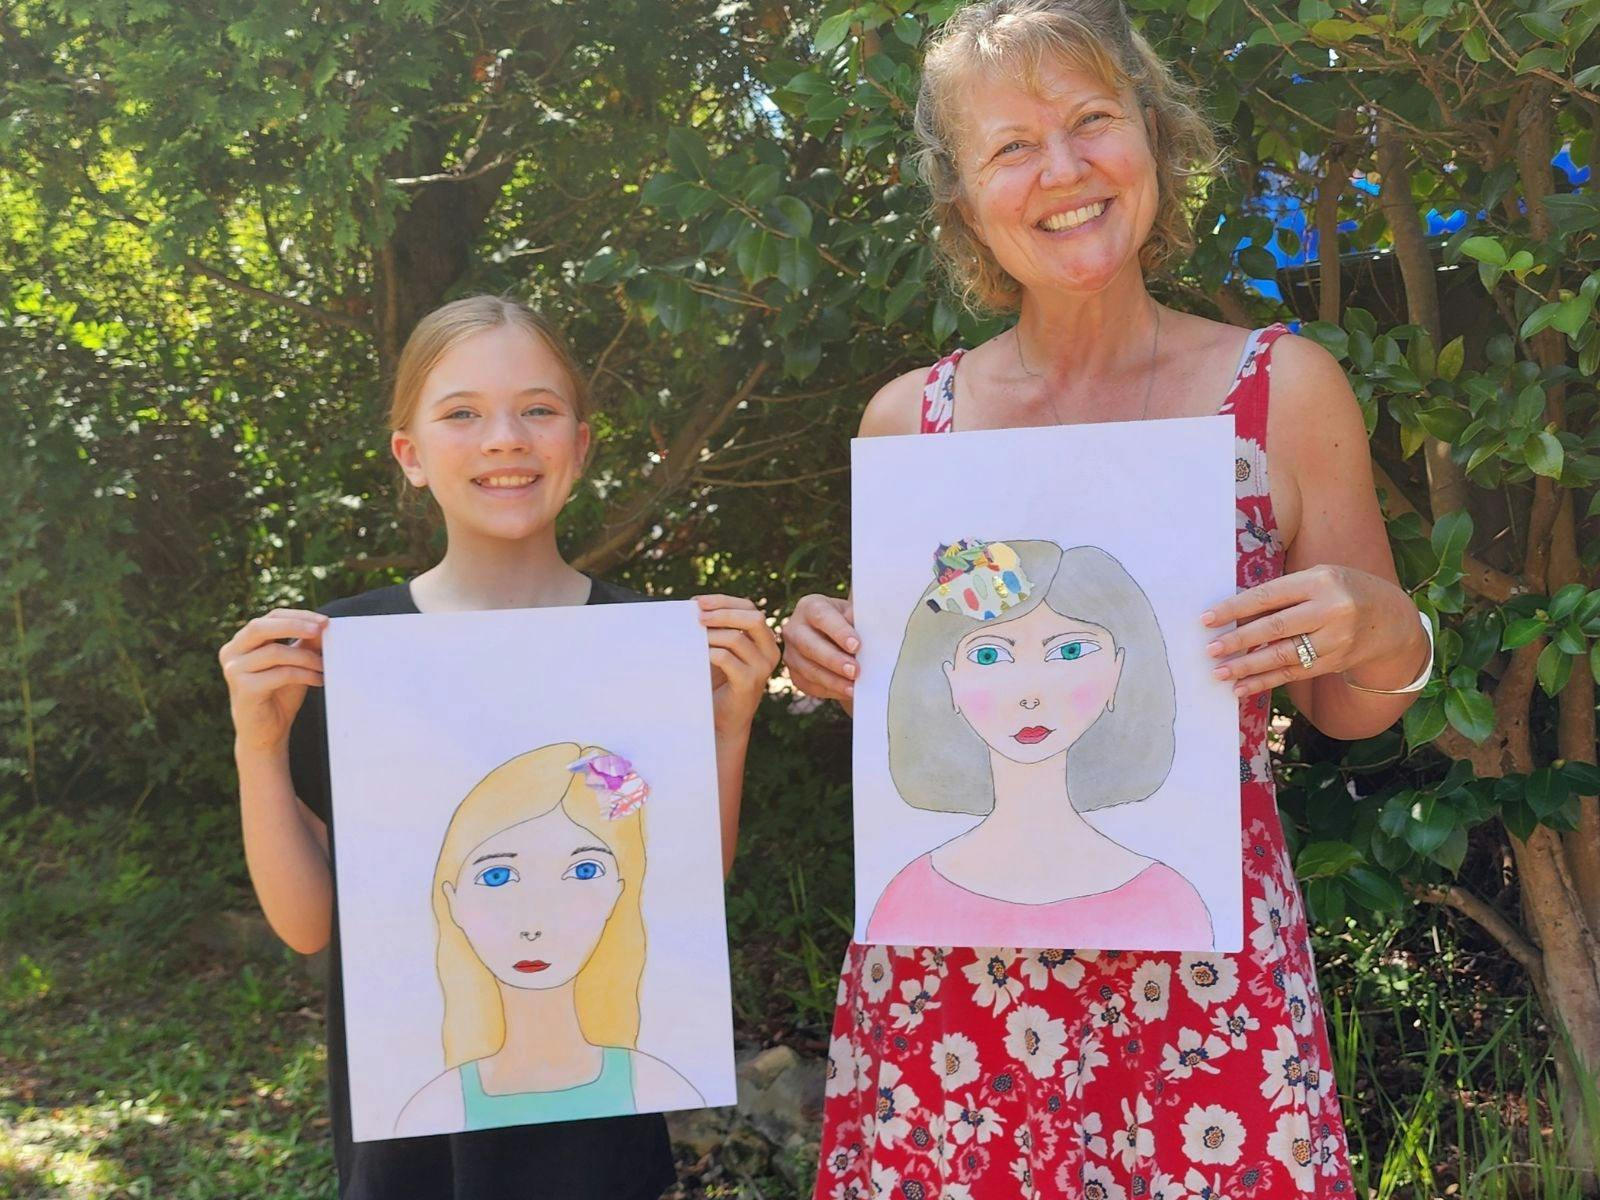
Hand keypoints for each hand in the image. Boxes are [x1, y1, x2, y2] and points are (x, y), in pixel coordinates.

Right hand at [219, 609, 328, 752]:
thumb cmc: (279, 695)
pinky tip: (319, 680)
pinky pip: (280, 674)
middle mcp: (231, 652)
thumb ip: (303, 644)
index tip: (324, 621)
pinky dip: (304, 675)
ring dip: (306, 656)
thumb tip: (322, 625)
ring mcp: (234, 671)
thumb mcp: (294, 664)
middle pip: (261, 627)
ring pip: (274, 651)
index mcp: (241, 642)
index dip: (298, 616)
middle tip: (321, 630)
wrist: (266, 733)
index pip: (270, 617)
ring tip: (325, 666)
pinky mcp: (245, 689)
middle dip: (294, 625)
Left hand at [697, 595, 779, 734]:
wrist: (724, 720)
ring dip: (710, 635)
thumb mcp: (722, 648)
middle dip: (722, 612)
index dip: (723, 601)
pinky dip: (709, 652)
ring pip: (736, 638)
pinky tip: (698, 655)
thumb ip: (718, 628)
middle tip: (698, 616)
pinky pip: (726, 658)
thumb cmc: (720, 681)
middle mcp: (770, 651)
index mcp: (765, 639)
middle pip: (752, 617)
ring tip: (693, 638)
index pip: (749, 607)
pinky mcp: (749, 683)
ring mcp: (762, 668)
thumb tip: (695, 604)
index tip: (698, 602)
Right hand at [780, 594, 856, 704]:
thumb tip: (870, 630)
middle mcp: (794, 628)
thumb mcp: (854, 615)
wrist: (837, 639)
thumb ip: (859, 619)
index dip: (839, 632)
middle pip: (809, 645)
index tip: (857, 645)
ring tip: (854, 688)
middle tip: (855, 671)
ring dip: (832, 680)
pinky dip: (829, 690)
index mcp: (810, 606)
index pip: (822, 616)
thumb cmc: (849, 623)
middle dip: (834, 660)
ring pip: (808, 669)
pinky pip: (808, 685)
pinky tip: (846, 692)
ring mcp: (791, 652)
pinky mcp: (794, 673)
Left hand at [1202, 564, 1426, 699]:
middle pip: (1276, 627)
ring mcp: (1335, 639)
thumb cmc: (1344, 591)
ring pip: (1283, 655)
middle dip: (1239, 640)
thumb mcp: (1319, 579)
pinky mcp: (1335, 662)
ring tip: (1220, 672)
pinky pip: (1293, 673)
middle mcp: (1330, 610)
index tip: (1207, 618)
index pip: (1269, 595)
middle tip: (1211, 649)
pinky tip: (1241, 687)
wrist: (1393, 619)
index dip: (1236, 608)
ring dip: (1247, 666)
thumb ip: (1284, 592)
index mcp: (1320, 581)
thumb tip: (1235, 612)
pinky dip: (1265, 681)